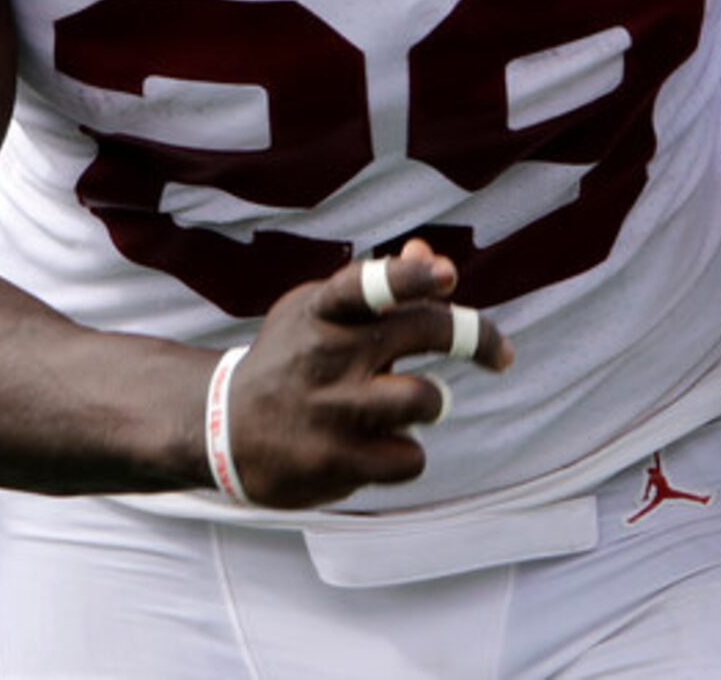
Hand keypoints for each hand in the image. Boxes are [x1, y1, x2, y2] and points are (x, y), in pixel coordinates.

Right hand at [223, 237, 512, 507]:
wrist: (223, 430)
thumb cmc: (292, 360)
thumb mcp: (319, 312)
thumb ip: (378, 286)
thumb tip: (432, 257)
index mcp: (321, 311)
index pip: (367, 285)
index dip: (409, 277)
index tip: (446, 275)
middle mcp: (326, 355)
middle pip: (424, 332)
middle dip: (474, 338)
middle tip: (497, 354)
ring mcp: (330, 411)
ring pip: (425, 399)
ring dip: (431, 402)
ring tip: (410, 405)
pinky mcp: (334, 463)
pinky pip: (409, 458)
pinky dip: (406, 453)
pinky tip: (379, 447)